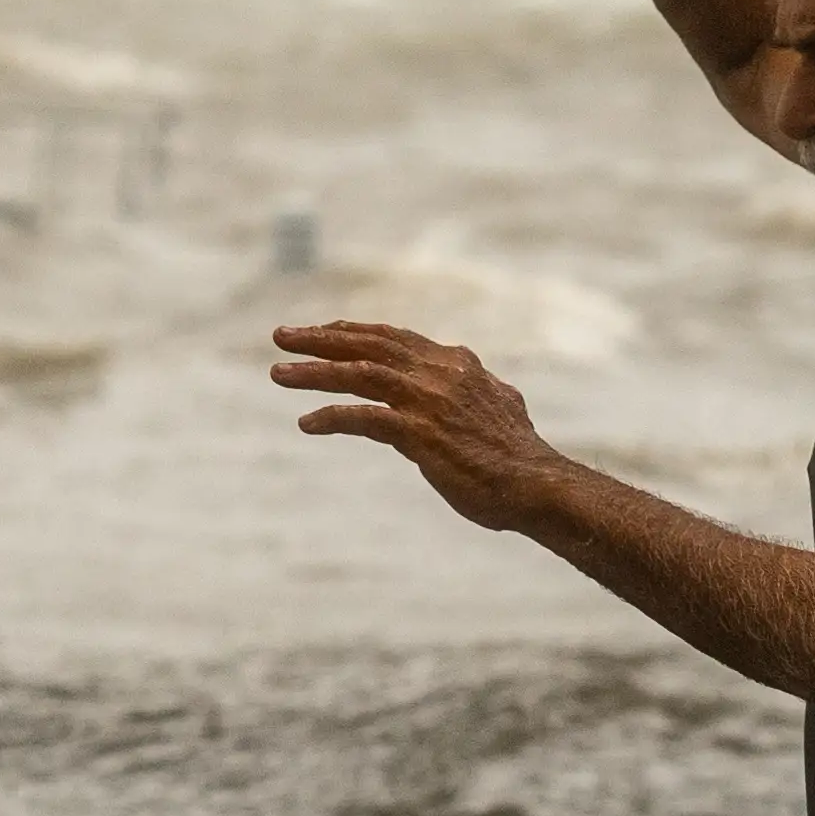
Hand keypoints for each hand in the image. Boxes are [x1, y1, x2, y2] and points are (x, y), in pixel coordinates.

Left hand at [273, 318, 572, 532]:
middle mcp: (439, 373)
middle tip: (281, 336)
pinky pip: (364, 417)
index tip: (321, 330)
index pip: (394, 337)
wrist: (536, 485)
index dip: (353, 331)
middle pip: (368, 345)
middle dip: (320, 338)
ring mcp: (429, 401)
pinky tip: (307, 422)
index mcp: (455, 364)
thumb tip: (481, 381)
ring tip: (278, 374)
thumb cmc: (518, 456)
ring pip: (359, 373)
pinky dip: (332, 416)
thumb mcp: (501, 406)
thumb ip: (481, 388)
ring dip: (314, 372)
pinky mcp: (420, 434)